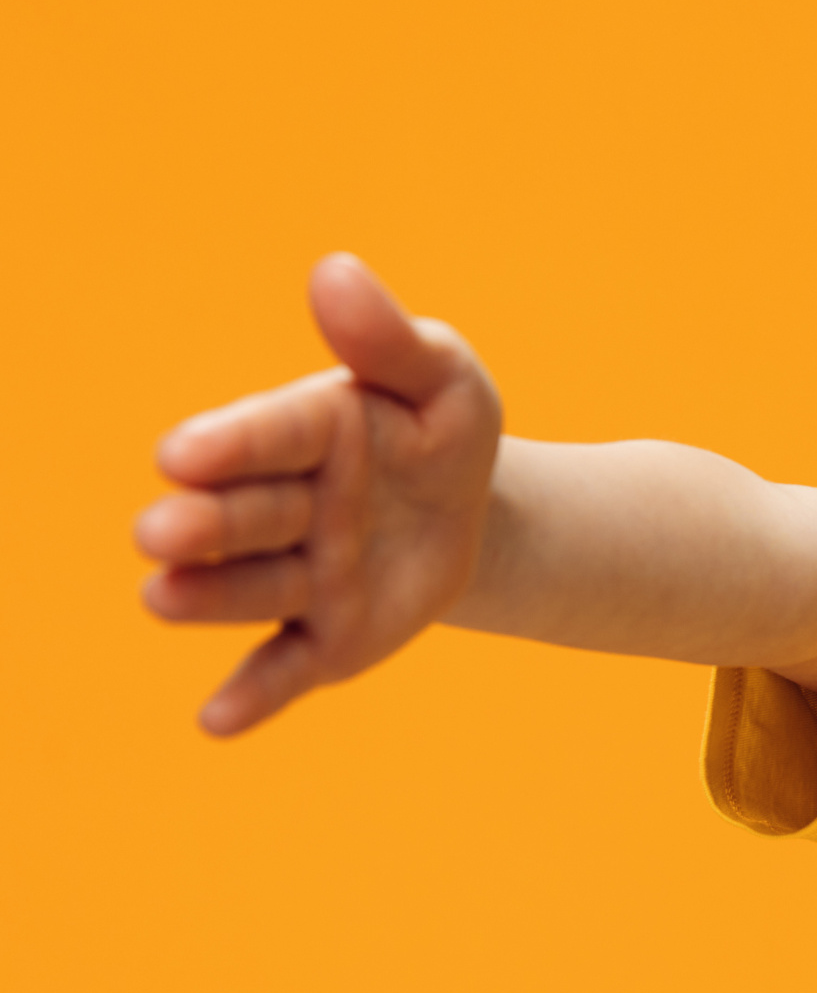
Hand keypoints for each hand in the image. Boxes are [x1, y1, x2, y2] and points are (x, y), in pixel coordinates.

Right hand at [135, 256, 502, 734]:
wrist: (475, 515)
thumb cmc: (442, 430)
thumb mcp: (442, 379)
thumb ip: (388, 338)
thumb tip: (335, 270)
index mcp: (305, 431)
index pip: (266, 435)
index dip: (230, 444)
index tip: (184, 452)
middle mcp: (283, 506)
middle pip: (240, 516)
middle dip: (202, 524)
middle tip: (164, 531)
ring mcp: (296, 577)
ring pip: (248, 590)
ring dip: (208, 597)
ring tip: (166, 597)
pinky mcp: (319, 640)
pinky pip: (281, 669)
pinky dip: (251, 694)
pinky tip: (216, 721)